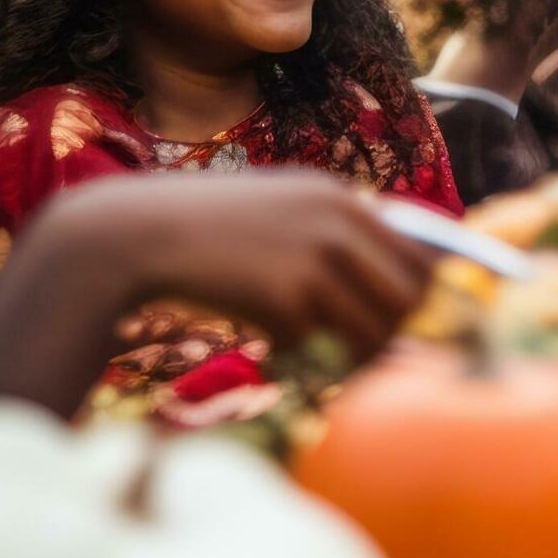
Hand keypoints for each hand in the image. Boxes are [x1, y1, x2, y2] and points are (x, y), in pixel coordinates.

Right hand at [32, 171, 429, 362]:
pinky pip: (317, 348)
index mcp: (341, 199)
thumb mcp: (279, 206)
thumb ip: (334, 233)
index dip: (417, 302)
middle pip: (411, 301)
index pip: (421, 259)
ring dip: (350, 357)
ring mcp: (315, 261)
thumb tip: (391, 285)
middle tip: (356, 351)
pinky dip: (296, 358)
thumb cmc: (207, 228)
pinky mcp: (285, 300)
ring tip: (313, 355)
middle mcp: (338, 225)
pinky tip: (266, 349)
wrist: (135, 235)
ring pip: (375, 335)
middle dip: (393, 335)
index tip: (398, 327)